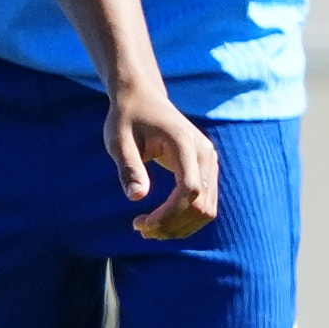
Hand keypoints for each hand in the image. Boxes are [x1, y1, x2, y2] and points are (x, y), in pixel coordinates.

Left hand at [110, 83, 225, 239]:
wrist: (143, 98)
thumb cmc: (127, 118)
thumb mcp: (118, 140)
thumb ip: (128, 167)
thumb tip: (136, 197)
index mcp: (184, 144)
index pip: (189, 189)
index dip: (169, 213)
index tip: (141, 224)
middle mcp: (204, 154)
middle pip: (201, 204)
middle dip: (172, 224)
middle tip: (140, 229)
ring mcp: (209, 162)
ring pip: (207, 208)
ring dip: (180, 225)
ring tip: (147, 228)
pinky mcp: (206, 169)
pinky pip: (204, 202)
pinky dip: (184, 217)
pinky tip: (159, 220)